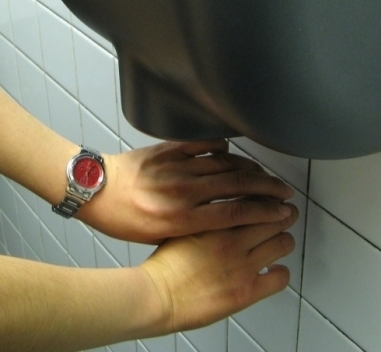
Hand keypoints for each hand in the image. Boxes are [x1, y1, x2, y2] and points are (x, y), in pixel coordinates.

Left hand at [77, 140, 294, 243]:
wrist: (96, 190)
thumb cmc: (124, 220)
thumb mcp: (158, 236)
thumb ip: (191, 228)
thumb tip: (221, 220)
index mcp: (182, 218)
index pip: (236, 212)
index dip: (265, 211)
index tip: (282, 211)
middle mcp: (184, 191)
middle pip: (238, 184)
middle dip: (268, 187)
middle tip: (285, 191)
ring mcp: (177, 166)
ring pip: (225, 163)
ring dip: (250, 168)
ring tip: (264, 174)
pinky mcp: (168, 149)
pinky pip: (202, 144)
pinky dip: (221, 147)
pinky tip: (231, 152)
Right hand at [140, 203, 298, 332]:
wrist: (157, 296)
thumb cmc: (164, 266)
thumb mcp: (184, 227)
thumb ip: (208, 217)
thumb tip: (225, 212)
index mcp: (216, 221)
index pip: (254, 200)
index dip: (267, 198)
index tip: (271, 199)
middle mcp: (232, 240)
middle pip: (275, 218)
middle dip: (282, 215)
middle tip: (285, 215)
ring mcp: (242, 266)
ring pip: (283, 242)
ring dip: (283, 240)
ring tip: (279, 240)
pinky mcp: (247, 291)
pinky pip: (281, 276)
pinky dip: (280, 271)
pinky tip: (273, 269)